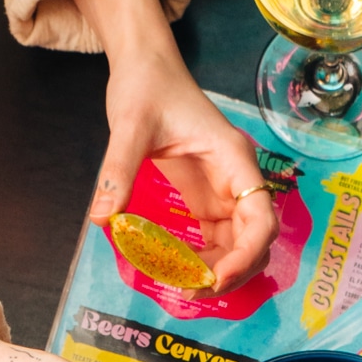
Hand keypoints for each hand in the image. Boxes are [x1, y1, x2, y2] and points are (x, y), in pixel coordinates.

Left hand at [83, 0, 277, 292]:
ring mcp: (226, 196)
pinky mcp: (209, 204)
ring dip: (219, 274)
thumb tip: (102, 217)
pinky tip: (180, 274)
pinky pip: (217, 244)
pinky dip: (204, 264)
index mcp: (235, 161)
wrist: (146, 69)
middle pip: (255, 242)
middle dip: (232, 273)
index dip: (246, 256)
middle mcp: (239, 182)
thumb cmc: (147, 86)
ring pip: (239, 249)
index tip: (216, 280)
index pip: (260, 219)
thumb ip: (118, 171)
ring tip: (184, 290)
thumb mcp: (130, 126)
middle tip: (192, 293)